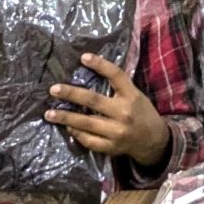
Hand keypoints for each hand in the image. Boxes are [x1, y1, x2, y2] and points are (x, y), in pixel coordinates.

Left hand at [45, 51, 168, 171]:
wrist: (154, 140)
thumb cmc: (141, 113)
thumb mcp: (135, 96)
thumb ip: (117, 88)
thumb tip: (88, 75)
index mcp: (132, 96)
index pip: (116, 76)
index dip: (100, 65)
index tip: (83, 57)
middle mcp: (124, 112)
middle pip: (93, 100)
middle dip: (71, 94)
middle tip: (54, 89)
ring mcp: (117, 131)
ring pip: (86, 122)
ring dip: (65, 117)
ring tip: (49, 114)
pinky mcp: (111, 147)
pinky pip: (88, 139)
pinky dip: (76, 133)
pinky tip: (67, 127)